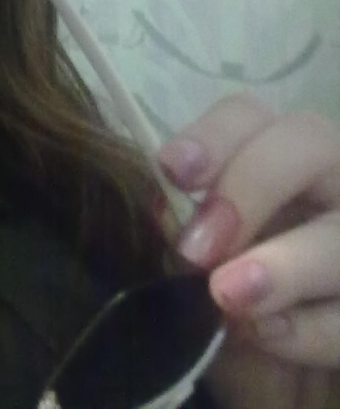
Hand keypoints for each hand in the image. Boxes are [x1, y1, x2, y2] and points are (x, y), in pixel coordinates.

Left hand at [158, 94, 339, 408]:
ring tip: (229, 296)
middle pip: (309, 141)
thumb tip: (169, 218)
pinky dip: (311, 328)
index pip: (248, 115)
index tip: (171, 170)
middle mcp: (330, 178)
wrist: (294, 378)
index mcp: (277, 157)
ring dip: (286, 265)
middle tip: (197, 249)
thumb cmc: (239, 298)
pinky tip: (269, 335)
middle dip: (251, 186)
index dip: (212, 135)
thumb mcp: (208, 261)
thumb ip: (191, 233)